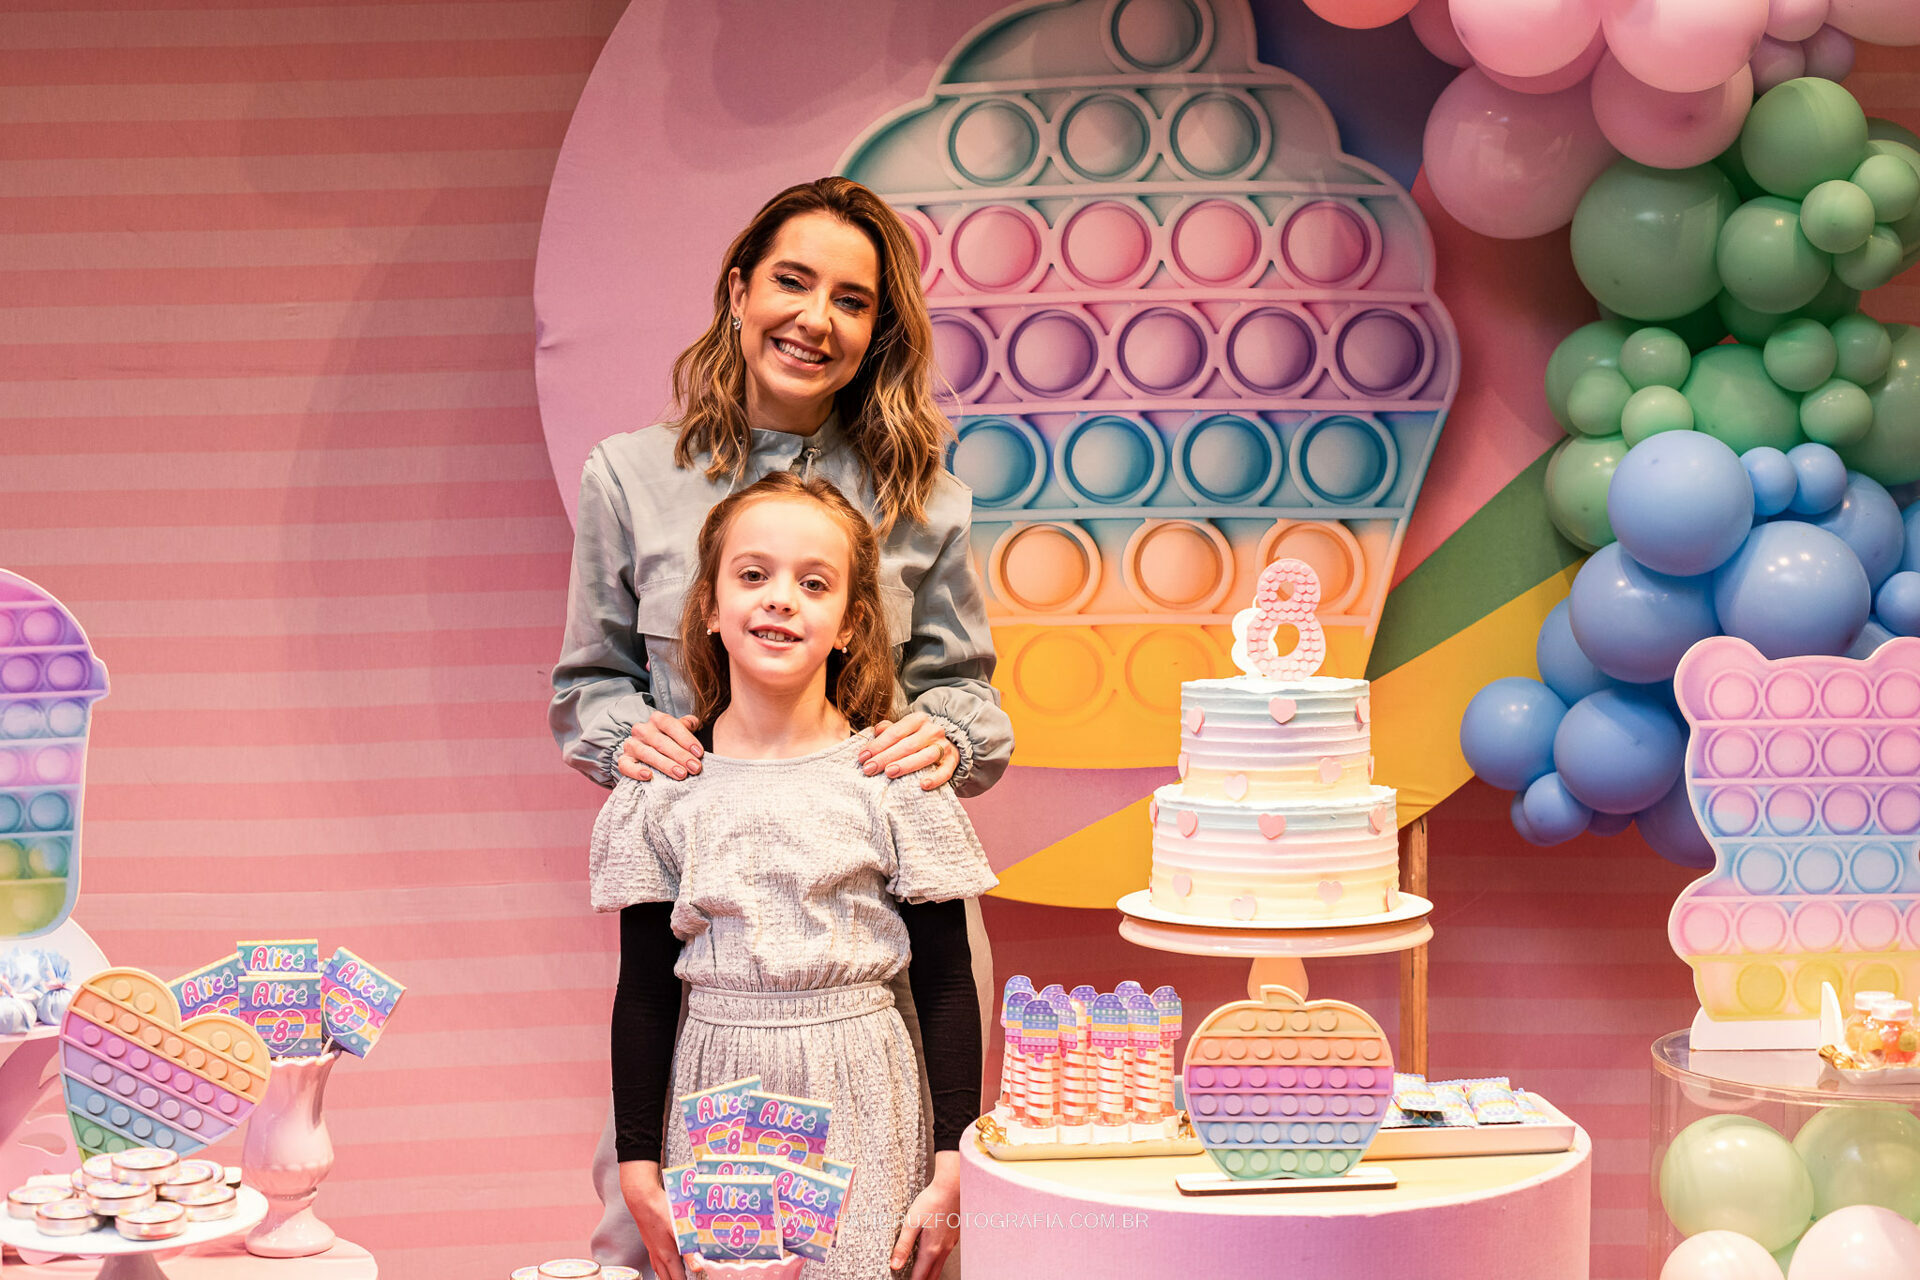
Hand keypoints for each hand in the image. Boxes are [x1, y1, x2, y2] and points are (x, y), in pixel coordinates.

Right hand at [618, 1160, 701, 1279]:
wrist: (642, 1200)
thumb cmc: (659, 1211)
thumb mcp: (679, 1229)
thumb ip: (688, 1249)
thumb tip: (698, 1265)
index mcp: (667, 1254)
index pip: (677, 1278)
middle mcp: (658, 1255)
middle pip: (667, 1278)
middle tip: (687, 1279)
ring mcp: (653, 1249)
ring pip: (660, 1271)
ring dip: (669, 1277)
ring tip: (677, 1278)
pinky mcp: (650, 1242)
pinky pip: (656, 1262)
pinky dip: (662, 1268)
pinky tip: (665, 1264)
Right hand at [620, 711, 703, 781]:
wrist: (648, 753)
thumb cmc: (670, 742)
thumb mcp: (679, 731)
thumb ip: (687, 725)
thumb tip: (694, 722)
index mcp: (657, 720)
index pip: (671, 725)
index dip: (686, 738)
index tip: (699, 753)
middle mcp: (642, 730)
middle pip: (661, 741)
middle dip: (680, 755)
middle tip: (695, 767)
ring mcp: (631, 745)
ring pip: (646, 754)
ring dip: (665, 764)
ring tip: (681, 774)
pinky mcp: (623, 760)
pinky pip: (626, 765)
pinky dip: (636, 771)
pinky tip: (649, 776)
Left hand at [858, 711, 957, 790]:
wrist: (949, 743)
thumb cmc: (917, 738)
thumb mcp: (904, 730)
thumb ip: (889, 730)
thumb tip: (875, 731)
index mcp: (918, 720)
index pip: (895, 732)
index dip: (877, 745)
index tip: (862, 757)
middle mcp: (932, 731)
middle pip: (907, 745)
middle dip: (885, 757)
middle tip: (869, 769)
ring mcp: (944, 746)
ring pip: (925, 756)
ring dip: (906, 765)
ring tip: (889, 773)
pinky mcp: (953, 762)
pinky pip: (945, 771)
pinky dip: (935, 778)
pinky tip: (923, 785)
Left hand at [891, 1151, 960, 1278]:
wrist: (953, 1187)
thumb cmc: (932, 1201)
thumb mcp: (911, 1222)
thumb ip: (903, 1246)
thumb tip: (895, 1265)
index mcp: (931, 1249)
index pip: (920, 1276)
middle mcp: (943, 1249)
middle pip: (933, 1276)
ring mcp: (950, 1243)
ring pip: (940, 1266)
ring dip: (930, 1273)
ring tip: (920, 1273)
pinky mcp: (954, 1235)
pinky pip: (945, 1254)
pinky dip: (937, 1261)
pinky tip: (931, 1254)